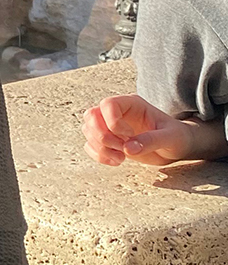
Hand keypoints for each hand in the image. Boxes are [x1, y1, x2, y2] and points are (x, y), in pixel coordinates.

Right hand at [82, 94, 227, 165]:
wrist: (177, 148)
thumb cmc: (177, 137)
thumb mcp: (170, 137)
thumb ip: (151, 140)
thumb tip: (129, 149)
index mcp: (131, 104)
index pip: (108, 104)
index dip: (113, 122)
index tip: (129, 136)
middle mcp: (117, 112)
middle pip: (91, 116)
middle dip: (103, 136)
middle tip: (122, 149)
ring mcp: (110, 126)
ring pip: (88, 131)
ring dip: (101, 147)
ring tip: (122, 157)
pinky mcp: (108, 140)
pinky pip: (90, 145)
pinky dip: (99, 155)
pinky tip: (116, 161)